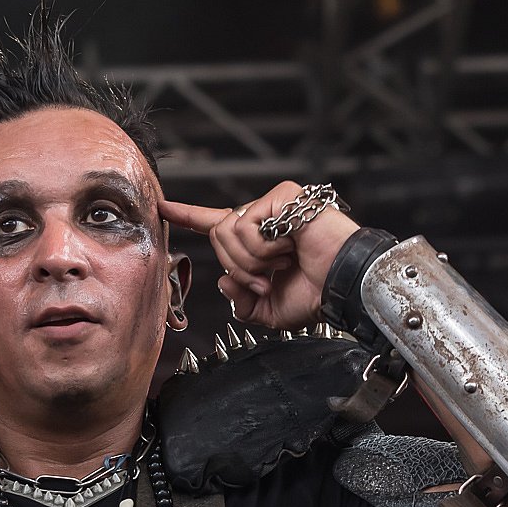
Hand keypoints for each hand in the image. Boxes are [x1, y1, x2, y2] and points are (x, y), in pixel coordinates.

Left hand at [160, 181, 357, 329]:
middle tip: (267, 279)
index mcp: (256, 240)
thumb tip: (223, 281)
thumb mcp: (267, 311)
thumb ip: (240, 302)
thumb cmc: (315, 295)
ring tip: (281, 264)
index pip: (214, 224)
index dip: (187, 216)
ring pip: (228, 232)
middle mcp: (262, 217)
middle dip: (238, 267)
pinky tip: (288, 249)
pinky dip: (262, 248)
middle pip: (217, 236)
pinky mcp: (283, 196)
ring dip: (250, 260)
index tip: (163, 207)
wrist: (344, 288)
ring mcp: (272, 204)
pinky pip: (246, 225)